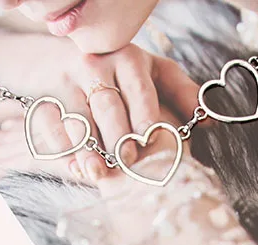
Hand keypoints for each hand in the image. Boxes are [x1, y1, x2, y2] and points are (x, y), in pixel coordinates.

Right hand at [26, 43, 200, 182]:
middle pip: (108, 106)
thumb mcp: (152, 75)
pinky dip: (62, 148)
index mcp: (129, 59)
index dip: (145, 113)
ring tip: (96, 172)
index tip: (150, 137)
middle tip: (126, 160)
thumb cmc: (119, 75)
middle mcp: (98, 65)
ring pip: (79, 118)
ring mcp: (69, 81)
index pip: (140, 88)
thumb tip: (210, 120)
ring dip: (88, 148)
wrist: (61, 59)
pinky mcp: (46, 97)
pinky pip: (51, 125)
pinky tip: (74, 168)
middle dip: (117, 135)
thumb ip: (181, 94)